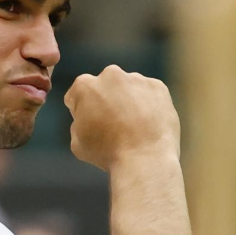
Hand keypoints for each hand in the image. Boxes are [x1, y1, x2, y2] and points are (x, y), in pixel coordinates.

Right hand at [63, 66, 179, 171]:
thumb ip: (79, 122)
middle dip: (106, 101)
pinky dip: (148, 106)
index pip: (78, 96)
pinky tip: (147, 125)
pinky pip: (149, 94)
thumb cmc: (108, 154)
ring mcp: (136, 79)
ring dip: (128, 102)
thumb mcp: (77, 143)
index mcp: (84, 86)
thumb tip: (89, 116)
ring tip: (134, 129)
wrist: (145, 159)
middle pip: (105, 87)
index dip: (83, 114)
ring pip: (128, 89)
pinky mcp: (157, 87)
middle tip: (114, 126)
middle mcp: (110, 75)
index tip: (93, 127)